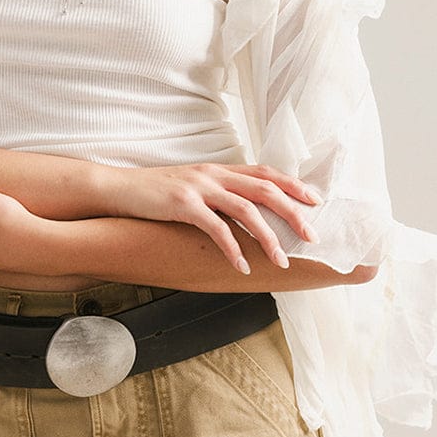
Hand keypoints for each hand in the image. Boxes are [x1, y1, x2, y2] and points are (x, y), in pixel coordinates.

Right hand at [103, 163, 322, 275]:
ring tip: (282, 260)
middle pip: (264, 188)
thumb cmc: (157, 193)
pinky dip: (233, 248)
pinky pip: (216, 227)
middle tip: (312, 236)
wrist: (120, 189)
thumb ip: (220, 193)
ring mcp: (199, 188)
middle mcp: (214, 174)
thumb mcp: (194, 187)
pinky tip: (242, 266)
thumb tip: (249, 212)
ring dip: (268, 237)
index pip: (265, 172)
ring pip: (246, 209)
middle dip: (293, 213)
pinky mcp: (183, 204)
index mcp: (220, 169)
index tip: (317, 200)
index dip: (293, 185)